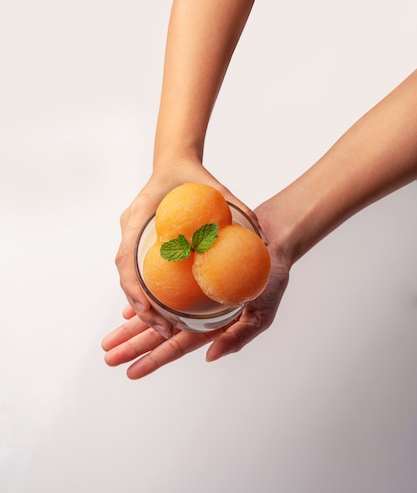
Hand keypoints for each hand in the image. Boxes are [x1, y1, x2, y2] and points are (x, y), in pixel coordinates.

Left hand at [103, 204, 290, 378]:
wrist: (271, 242)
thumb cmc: (269, 278)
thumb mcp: (262, 312)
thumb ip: (239, 337)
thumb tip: (211, 357)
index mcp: (212, 327)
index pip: (177, 346)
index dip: (154, 359)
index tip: (131, 371)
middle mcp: (197, 315)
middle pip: (159, 334)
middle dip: (133, 346)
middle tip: (108, 356)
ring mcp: (191, 296)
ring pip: (155, 314)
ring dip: (132, 327)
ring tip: (110, 340)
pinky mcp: (188, 276)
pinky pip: (160, 290)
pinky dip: (144, 300)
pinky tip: (127, 310)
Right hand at [114, 158, 255, 337]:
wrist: (176, 162)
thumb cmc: (192, 175)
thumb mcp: (215, 189)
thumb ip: (235, 206)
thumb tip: (259, 233)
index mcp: (139, 215)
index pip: (126, 257)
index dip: (134, 289)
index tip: (151, 311)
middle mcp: (130, 228)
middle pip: (126, 275)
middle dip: (139, 307)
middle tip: (162, 329)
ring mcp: (132, 235)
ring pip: (130, 276)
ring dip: (142, 304)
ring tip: (163, 327)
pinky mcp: (140, 241)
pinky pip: (138, 270)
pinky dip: (147, 291)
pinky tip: (164, 310)